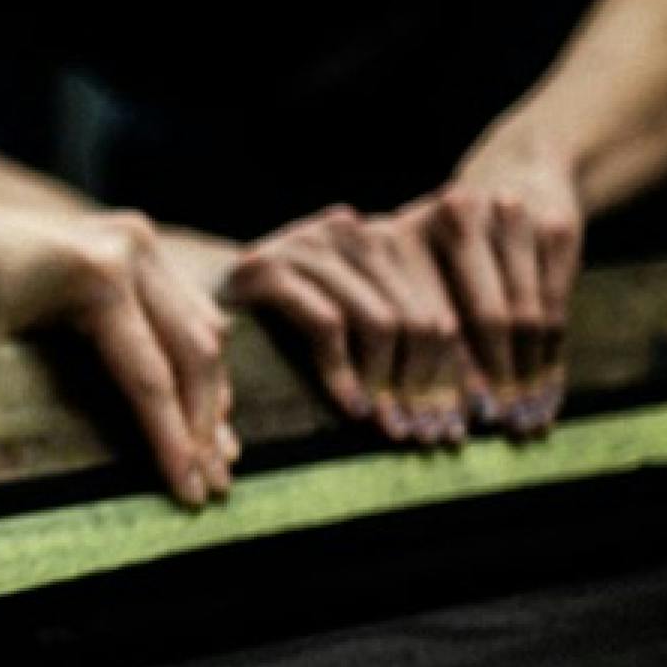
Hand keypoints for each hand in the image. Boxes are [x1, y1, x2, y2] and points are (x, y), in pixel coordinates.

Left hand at [0, 166, 238, 507]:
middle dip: (205, 427)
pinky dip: (197, 362)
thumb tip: (87, 476)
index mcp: (95, 278)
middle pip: (194, 353)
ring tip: (219, 458)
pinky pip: (188, 311)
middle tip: (215, 487)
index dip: (173, 443)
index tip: (191, 495)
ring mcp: (140, 242)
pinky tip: (205, 409)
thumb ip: (39, 405)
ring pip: (203, 330)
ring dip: (212, 396)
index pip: (150, 378)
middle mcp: (130, 251)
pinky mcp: (140, 247)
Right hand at [223, 204, 471, 445]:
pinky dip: (344, 374)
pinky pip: (328, 326)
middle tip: (426, 437)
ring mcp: (309, 243)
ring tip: (391, 427)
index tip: (455, 427)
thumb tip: (473, 405)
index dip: (456, 374)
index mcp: (385, 236)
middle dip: (427, 387)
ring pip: (383, 323)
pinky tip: (351, 407)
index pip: (443, 308)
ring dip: (389, 387)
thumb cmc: (283, 320)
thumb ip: (402, 340)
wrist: (192, 288)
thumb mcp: (354, 317)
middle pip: (422, 317)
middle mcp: (353, 229)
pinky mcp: (269, 267)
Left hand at [419, 151, 585, 436]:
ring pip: (526, 318)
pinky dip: (550, 358)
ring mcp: (515, 219)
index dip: (423, 376)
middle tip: (482, 433)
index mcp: (407, 229)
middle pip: (481, 319)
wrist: (519, 170)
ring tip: (521, 423)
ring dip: (525, 379)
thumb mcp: (412, 270)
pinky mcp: (559, 230)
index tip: (425, 426)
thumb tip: (401, 411)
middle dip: (485, 384)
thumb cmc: (446, 244)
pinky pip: (555, 308)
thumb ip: (406, 327)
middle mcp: (460, 215)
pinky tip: (545, 395)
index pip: (420, 317)